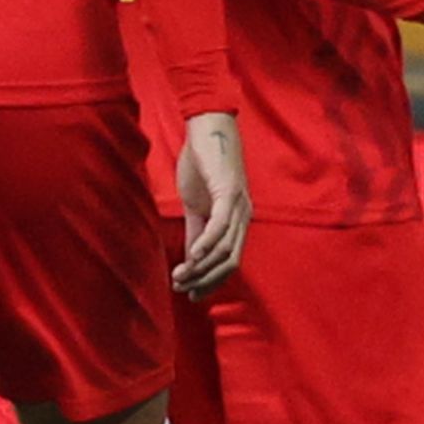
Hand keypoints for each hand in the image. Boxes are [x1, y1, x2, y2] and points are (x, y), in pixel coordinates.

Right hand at [171, 109, 249, 296]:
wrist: (206, 129)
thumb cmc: (201, 164)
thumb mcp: (195, 206)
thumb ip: (196, 232)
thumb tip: (191, 258)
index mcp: (237, 221)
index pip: (230, 262)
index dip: (212, 282)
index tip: (191, 295)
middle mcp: (244, 217)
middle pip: (231, 262)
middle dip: (206, 280)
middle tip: (183, 290)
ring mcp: (239, 205)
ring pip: (225, 248)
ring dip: (201, 267)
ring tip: (180, 276)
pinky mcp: (229, 192)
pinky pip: (219, 226)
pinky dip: (206, 244)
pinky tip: (192, 256)